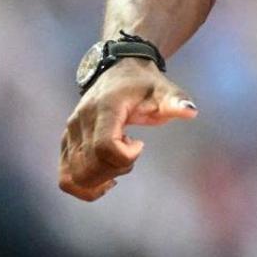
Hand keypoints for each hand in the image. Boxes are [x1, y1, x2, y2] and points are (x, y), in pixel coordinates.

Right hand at [58, 58, 197, 200]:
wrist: (118, 70)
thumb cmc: (144, 84)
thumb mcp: (165, 90)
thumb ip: (176, 102)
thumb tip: (191, 111)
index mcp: (105, 108)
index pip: (104, 147)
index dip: (125, 156)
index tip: (140, 145)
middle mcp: (80, 121)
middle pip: (89, 166)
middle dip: (116, 170)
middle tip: (132, 154)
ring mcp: (70, 132)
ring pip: (75, 176)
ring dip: (102, 179)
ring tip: (119, 162)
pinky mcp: (67, 141)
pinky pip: (65, 177)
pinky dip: (84, 186)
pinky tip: (106, 179)